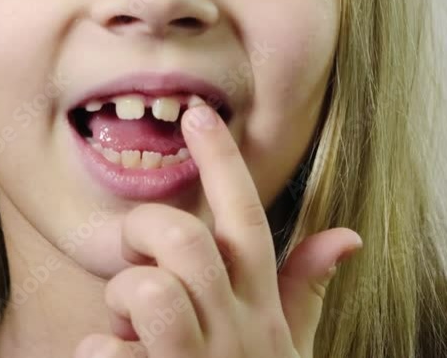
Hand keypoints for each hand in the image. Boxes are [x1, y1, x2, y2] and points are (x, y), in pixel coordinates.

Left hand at [74, 104, 362, 357]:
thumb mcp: (288, 351)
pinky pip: (105, 351)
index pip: (245, 220)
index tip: (196, 113)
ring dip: (123, 301)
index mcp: (262, 312)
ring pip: (147, 289)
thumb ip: (306, 291)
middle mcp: (236, 333)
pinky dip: (98, 354)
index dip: (221, 161)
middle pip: (185, 239)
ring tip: (130, 326)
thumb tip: (347, 235)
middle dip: (146, 231)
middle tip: (136, 254)